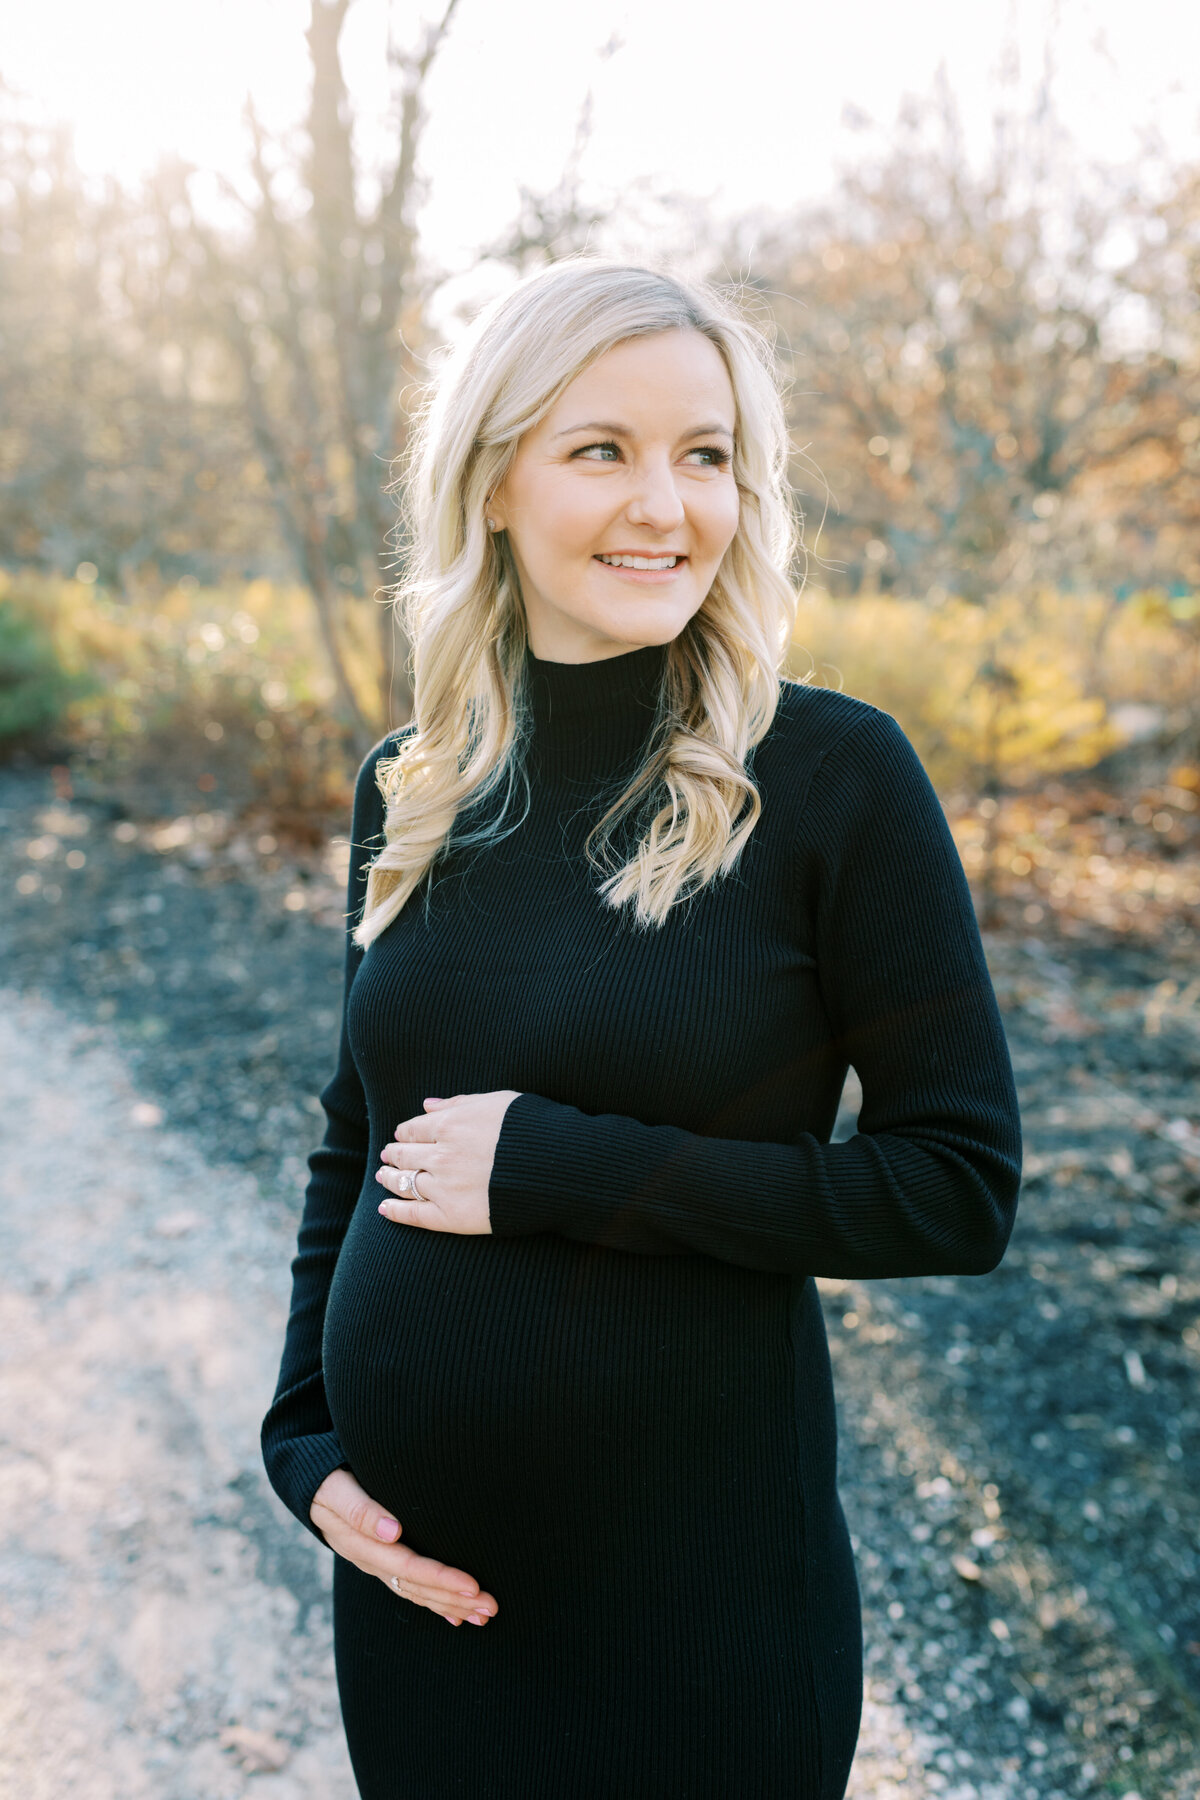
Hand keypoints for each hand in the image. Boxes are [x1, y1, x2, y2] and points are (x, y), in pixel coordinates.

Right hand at [309, 1468, 497, 1627]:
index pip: (408, 1568)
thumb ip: (360, 1509)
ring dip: (451, 1606)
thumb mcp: (336, 1489)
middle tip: (492, 1607)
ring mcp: (377, 1565)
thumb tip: (392, 1531)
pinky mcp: (383, 1562)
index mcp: (363, 1545)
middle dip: (455, 1599)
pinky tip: (457, 1617)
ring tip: (484, 1616)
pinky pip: (410, 1589)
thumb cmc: (326, 1478)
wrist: (309, 1484)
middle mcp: (372, 1561)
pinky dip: (435, 1603)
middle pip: (417, 1587)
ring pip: (417, 1593)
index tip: (473, 1586)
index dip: (441, 1578)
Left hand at [376, 1090, 521, 1234]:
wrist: (557, 1168)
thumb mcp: (498, 1102)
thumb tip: (427, 1105)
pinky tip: (384, 1208)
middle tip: (387, 1155)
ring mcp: (445, 1187)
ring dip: (389, 1178)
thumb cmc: (534, 1129)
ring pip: (405, 1182)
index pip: (414, 1128)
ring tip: (382, 1177)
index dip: (404, 1132)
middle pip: (405, 1154)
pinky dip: (395, 1212)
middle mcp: (442, 1155)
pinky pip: (415, 1215)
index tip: (401, 1134)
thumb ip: (459, 1103)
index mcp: (451, 1124)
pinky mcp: (452, 1216)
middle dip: (393, 1154)